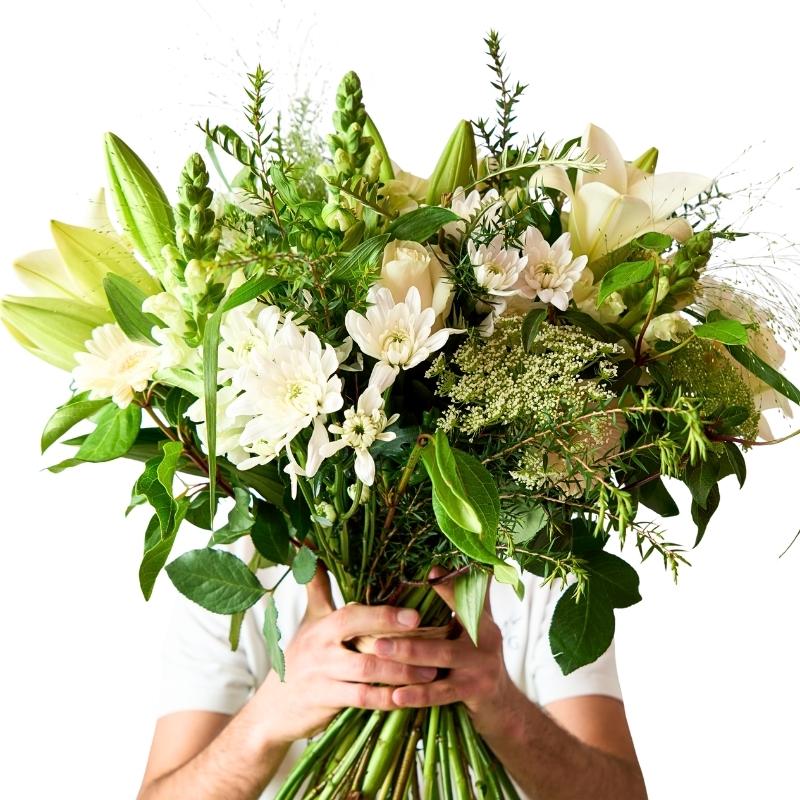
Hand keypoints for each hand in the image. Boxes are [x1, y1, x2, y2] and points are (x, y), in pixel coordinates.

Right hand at [251, 567, 438, 745]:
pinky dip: (386, 699)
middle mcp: (321, 647)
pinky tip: (407, 697)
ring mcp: (323, 675)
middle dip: (399, 644)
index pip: (353, 615)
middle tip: (432, 644)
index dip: (383, 614)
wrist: (272, 708)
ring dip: (401, 673)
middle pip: (363, 642)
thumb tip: (311, 542)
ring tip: (431, 672)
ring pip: (368, 672)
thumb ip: (318, 585)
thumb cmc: (300, 656)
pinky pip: (362, 699)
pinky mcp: (326, 701)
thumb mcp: (309, 619)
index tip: (415, 615)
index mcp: (322, 624)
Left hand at [372, 567, 522, 736]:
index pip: (465, 596)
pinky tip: (396, 696)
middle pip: (449, 626)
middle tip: (380, 626)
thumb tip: (448, 566)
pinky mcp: (477, 692)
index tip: (430, 573)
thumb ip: (466, 599)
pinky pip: (442, 693)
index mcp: (483, 619)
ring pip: (442, 656)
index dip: (449, 585)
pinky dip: (418, 694)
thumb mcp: (478, 629)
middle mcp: (487, 638)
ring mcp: (483, 666)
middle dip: (415, 619)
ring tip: (378, 651)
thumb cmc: (479, 661)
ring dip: (408, 654)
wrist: (504, 707)